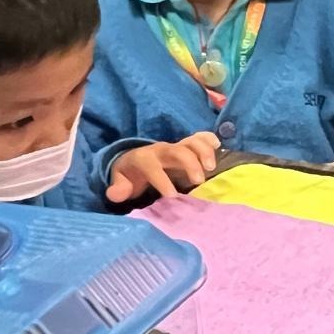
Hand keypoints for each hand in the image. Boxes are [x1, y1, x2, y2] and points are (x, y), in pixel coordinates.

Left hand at [106, 132, 220, 203]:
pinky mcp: (186, 146)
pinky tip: (218, 147)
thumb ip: (118, 188)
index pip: (152, 166)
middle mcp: (162, 149)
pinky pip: (200, 137)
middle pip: (178, 150)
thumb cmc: (131, 174)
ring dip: (204, 152)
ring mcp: (176, 146)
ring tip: (211, 168)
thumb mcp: (120, 181)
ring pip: (192, 142)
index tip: (173, 196)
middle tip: (199, 181)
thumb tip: (115, 194)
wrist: (136, 159)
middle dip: (190, 163)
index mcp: (144, 158)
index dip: (162, 179)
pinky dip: (209, 140)